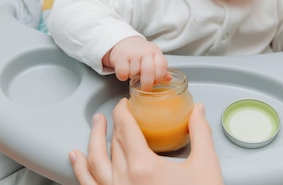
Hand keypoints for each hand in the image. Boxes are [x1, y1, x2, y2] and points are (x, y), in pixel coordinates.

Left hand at [70, 99, 223, 184]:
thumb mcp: (205, 167)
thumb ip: (200, 134)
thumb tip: (198, 112)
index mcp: (144, 168)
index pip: (126, 130)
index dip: (123, 112)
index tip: (124, 105)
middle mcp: (124, 181)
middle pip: (114, 143)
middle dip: (114, 123)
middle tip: (117, 113)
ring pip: (95, 162)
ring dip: (93, 140)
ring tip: (95, 126)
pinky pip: (88, 184)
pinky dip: (80, 169)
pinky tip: (77, 159)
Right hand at [103, 37, 167, 90]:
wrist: (124, 42)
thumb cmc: (140, 53)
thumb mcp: (153, 58)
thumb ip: (160, 69)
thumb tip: (169, 79)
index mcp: (155, 52)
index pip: (162, 65)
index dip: (160, 76)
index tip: (156, 82)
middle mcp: (145, 52)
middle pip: (149, 70)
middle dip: (147, 83)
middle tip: (145, 89)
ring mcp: (132, 53)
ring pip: (134, 72)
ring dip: (133, 77)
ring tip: (133, 73)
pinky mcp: (120, 57)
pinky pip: (123, 72)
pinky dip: (123, 76)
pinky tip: (125, 73)